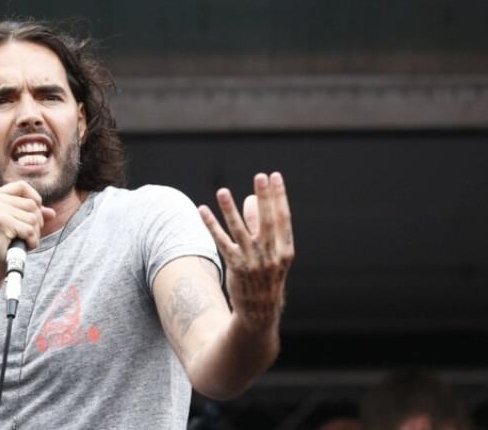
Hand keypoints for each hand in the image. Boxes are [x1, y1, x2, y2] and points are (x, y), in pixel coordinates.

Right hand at [0, 181, 55, 281]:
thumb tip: (52, 213)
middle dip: (37, 222)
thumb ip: (34, 214)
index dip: (35, 200)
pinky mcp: (0, 222)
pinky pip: (29, 229)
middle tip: (26, 235)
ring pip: (33, 217)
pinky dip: (32, 241)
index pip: (22, 186)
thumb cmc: (6, 243)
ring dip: (34, 233)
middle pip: (31, 203)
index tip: (34, 215)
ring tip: (22, 240)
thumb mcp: (20, 223)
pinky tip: (23, 246)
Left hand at [199, 172, 293, 330]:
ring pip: (239, 230)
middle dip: (263, 197)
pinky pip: (221, 241)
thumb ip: (261, 227)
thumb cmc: (266, 277)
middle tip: (260, 176)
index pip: (283, 218)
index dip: (279, 196)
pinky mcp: (235, 267)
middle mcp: (271, 255)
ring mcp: (252, 261)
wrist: (259, 311)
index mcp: (285, 250)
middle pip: (266, 220)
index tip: (275, 176)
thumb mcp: (272, 254)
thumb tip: (252, 198)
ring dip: (230, 209)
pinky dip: (211, 225)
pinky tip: (202, 210)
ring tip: (222, 191)